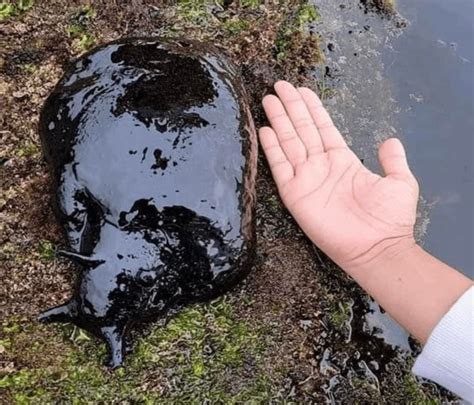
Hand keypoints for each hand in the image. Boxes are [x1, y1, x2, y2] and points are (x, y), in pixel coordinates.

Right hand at [259, 81, 419, 268]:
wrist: (376, 248)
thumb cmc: (389, 218)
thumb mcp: (399, 182)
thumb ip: (392, 160)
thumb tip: (389, 140)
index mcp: (342, 159)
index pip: (323, 127)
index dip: (312, 108)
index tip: (301, 89)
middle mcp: (320, 165)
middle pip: (302, 129)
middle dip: (291, 107)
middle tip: (279, 85)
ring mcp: (306, 178)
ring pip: (289, 142)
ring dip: (279, 120)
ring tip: (269, 99)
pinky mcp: (294, 194)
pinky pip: (279, 166)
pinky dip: (271, 148)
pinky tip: (264, 129)